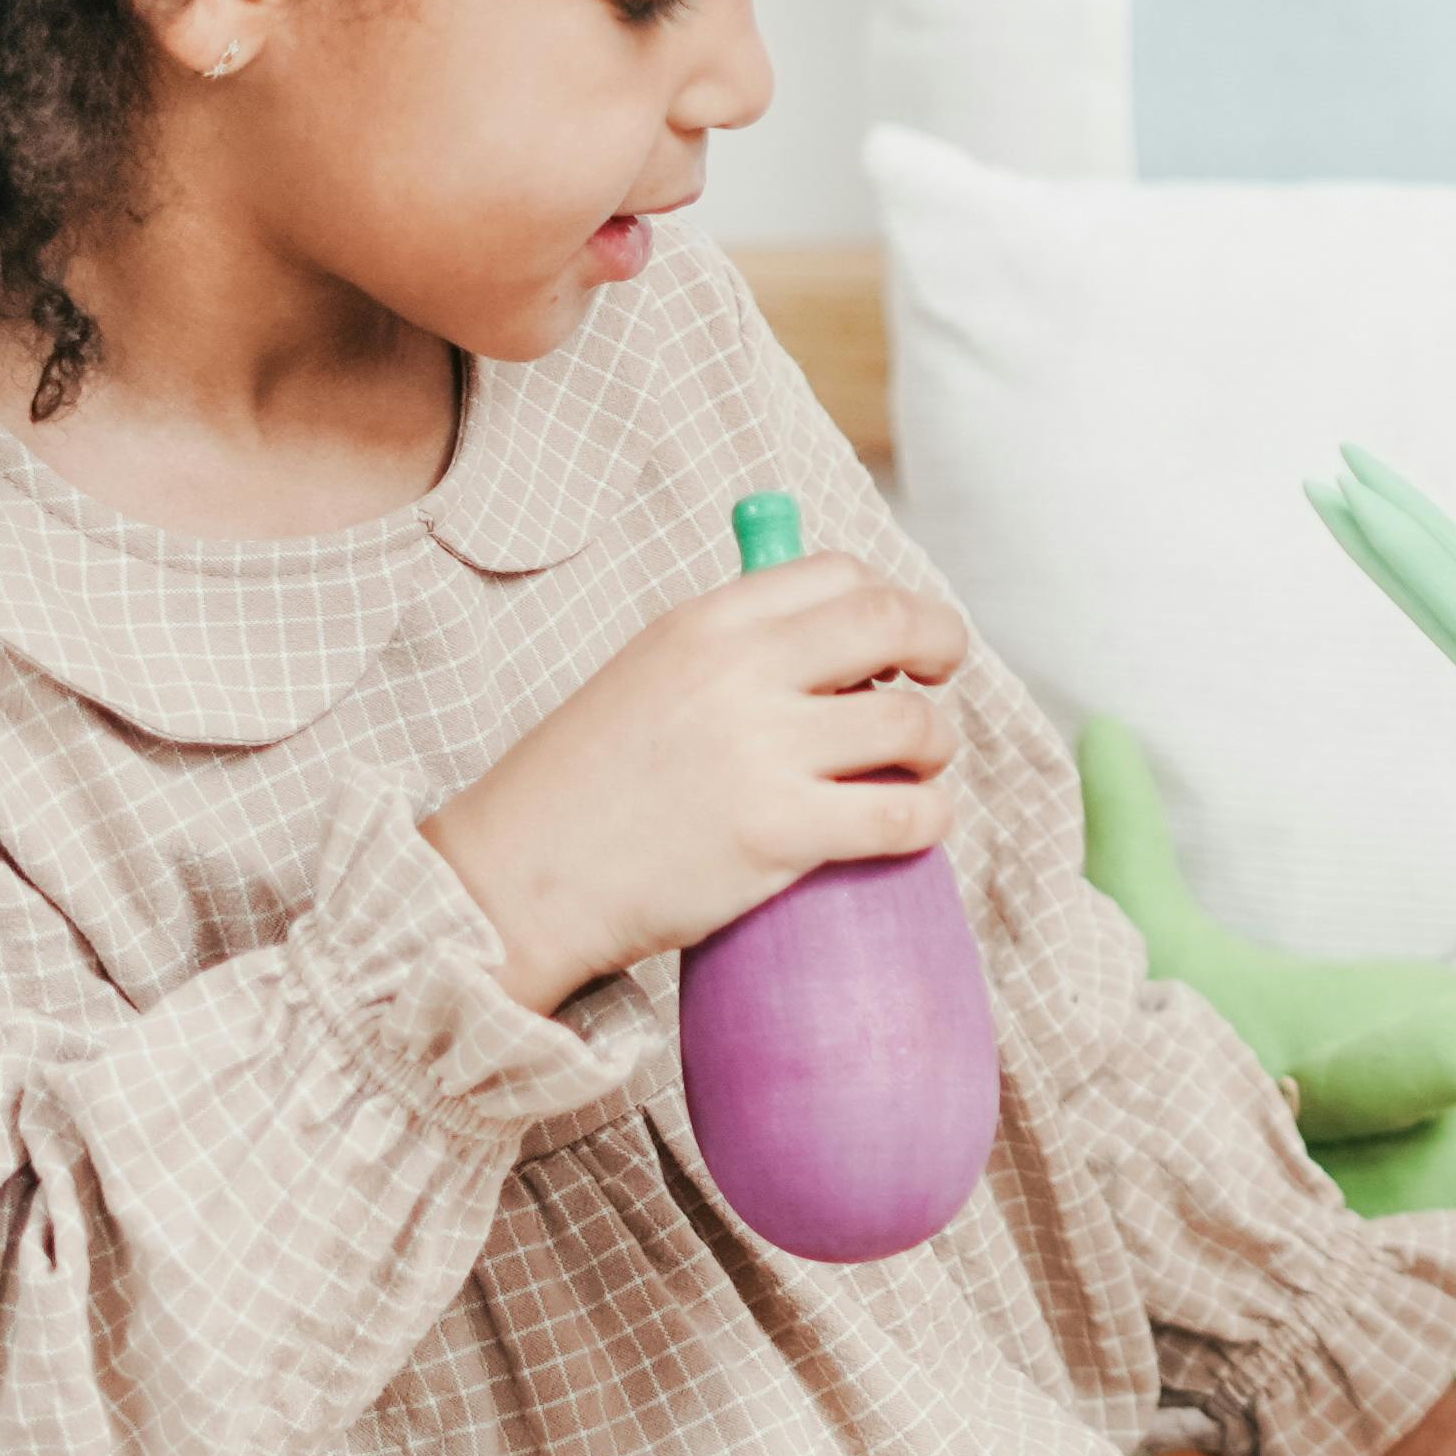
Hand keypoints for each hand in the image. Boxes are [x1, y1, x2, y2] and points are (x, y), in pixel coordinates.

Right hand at [424, 550, 968, 1013]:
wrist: (514, 881)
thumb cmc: (581, 789)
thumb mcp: (645, 676)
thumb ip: (729, 652)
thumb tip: (833, 648)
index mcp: (705, 622)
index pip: (840, 574)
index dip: (888, 603)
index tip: (898, 640)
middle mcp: (739, 670)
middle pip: (894, 623)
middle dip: (942, 645)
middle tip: (941, 679)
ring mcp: (762, 750)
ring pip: (914, 723)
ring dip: (935, 745)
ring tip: (916, 770)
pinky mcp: (779, 832)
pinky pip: (906, 814)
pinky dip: (929, 818)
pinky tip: (914, 826)